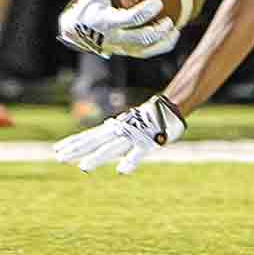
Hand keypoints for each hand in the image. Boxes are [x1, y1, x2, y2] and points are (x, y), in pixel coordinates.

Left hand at [54, 95, 185, 173]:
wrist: (170, 108)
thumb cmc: (147, 118)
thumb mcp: (126, 123)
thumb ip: (113, 130)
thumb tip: (98, 134)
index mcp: (114, 127)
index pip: (90, 135)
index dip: (74, 142)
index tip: (57, 149)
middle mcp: (120, 130)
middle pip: (95, 141)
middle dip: (77, 150)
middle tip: (59, 158)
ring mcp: (133, 136)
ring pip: (112, 148)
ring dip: (97, 157)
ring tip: (83, 167)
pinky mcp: (148, 142)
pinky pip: (138, 153)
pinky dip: (130, 161)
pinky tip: (121, 171)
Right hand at [58, 0, 178, 58]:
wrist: (74, 32)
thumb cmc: (87, 4)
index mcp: (106, 21)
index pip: (129, 18)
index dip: (145, 12)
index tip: (157, 2)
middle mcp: (113, 38)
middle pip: (139, 38)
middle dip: (156, 32)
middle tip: (169, 22)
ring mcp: (120, 48)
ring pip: (144, 51)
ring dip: (162, 43)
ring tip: (176, 32)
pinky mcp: (125, 52)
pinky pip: (145, 53)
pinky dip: (160, 47)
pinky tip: (173, 37)